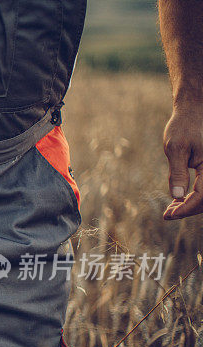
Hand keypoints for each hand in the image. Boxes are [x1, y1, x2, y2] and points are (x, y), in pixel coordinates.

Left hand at [162, 98, 202, 219]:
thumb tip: (176, 195)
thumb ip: (177, 172)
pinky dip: (193, 197)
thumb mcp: (175, 149)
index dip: (186, 208)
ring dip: (190, 205)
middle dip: (188, 210)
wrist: (193, 112)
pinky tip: (177, 201)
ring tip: (170, 211)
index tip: (169, 215)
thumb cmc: (183, 127)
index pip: (202, 195)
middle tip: (167, 215)